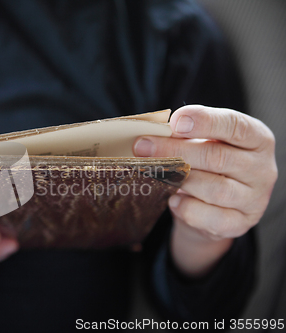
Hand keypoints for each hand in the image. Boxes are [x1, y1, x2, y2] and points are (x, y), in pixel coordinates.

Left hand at [134, 105, 276, 277]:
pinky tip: (173, 201)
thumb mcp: (202, 142)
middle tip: (142, 146)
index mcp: (257, 138)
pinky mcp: (240, 223)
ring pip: (215, 189)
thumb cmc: (207, 163)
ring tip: (155, 173)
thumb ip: (186, 135)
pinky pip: (212, 218)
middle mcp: (262, 168)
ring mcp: (254, 199)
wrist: (215, 205)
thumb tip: (152, 134)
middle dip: (175, 150)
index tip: (175, 122)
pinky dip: (188, 209)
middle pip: (217, 157)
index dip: (204, 122)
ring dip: (179, 179)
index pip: (235, 126)